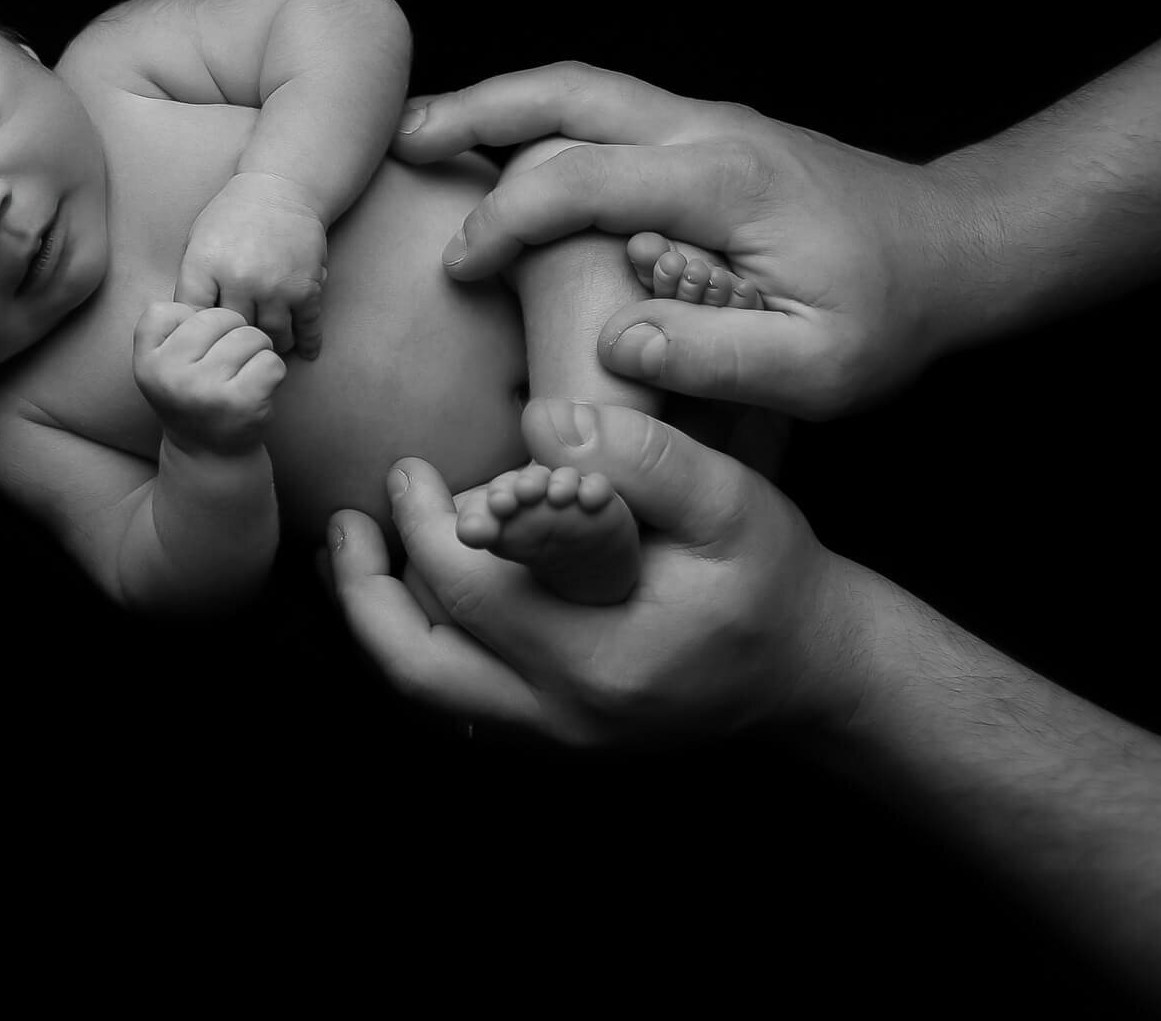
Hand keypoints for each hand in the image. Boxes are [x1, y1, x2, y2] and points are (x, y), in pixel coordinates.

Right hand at [133, 302, 287, 455]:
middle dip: (233, 332)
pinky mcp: (242, 403)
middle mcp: (171, 375)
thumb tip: (215, 280)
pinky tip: (258, 389)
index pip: (168, 308)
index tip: (192, 351)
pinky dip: (273, 371)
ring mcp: (206, 390)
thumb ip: (171, 326)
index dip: (190, 323)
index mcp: (147, 362)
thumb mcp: (163, 363)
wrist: (209, 455)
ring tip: (243, 374)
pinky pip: (271, 360)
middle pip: (219, 316)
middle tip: (227, 362)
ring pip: (251, 335)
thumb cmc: (192, 395)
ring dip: (256, 351)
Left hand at [173, 171, 327, 357]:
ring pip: (272, 337)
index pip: (193, 317)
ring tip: (268, 347)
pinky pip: (307, 326)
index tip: (204, 339)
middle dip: (235, 344)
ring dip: (271, 344)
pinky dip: (308, 342)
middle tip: (238, 352)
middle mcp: (238, 279)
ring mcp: (274, 286)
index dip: (197, 333)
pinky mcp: (306, 287)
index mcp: (204, 265)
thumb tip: (187, 325)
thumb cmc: (234, 214)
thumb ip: (193, 280)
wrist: (281, 187)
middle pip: (232, 334)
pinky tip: (307, 352)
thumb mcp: (198, 239)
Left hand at [328, 398, 870, 745]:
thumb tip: (538, 422)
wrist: (812, 672)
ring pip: (427, 693)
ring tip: (353, 547)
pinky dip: (418, 642)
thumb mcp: (731, 503)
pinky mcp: (553, 736)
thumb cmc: (771, 580)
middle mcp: (565, 716)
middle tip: (347, 518)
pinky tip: (403, 586)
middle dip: (363, 589)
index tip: (410, 470)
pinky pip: (456, 699)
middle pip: (417, 668)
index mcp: (602, 661)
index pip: (472, 595)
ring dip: (377, 620)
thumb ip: (639, 458)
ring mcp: (555, 738)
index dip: (425, 528)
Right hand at [396, 63, 971, 417]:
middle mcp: (708, 131)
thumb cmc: (893, 312)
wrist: (960, 247)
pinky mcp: (706, 135)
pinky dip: (542, 120)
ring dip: (502, 104)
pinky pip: (608, 111)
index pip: (584, 179)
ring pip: (584, 88)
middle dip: (478, 111)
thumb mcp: (823, 366)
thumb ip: (716, 358)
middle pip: (570, 93)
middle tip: (401, 140)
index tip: (460, 266)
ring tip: (424, 135)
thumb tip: (610, 345)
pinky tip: (506, 154)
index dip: (507, 219)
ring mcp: (707, 123)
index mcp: (724, 183)